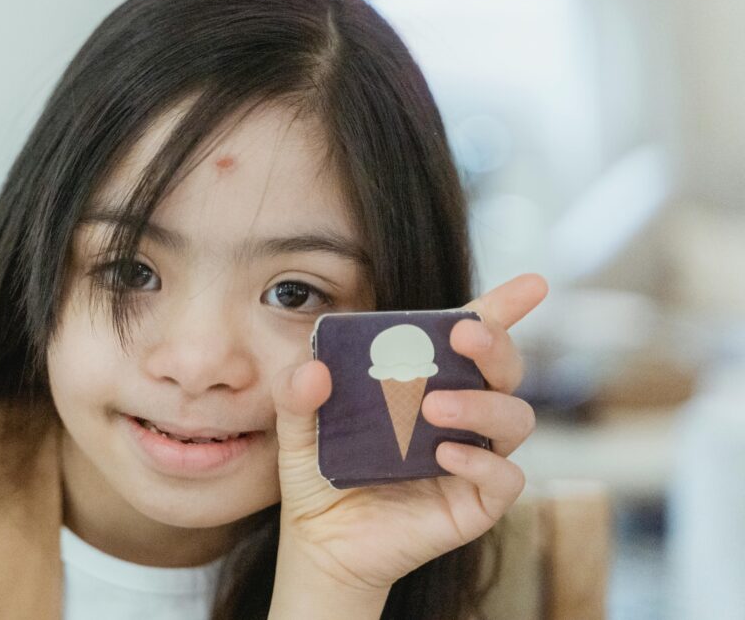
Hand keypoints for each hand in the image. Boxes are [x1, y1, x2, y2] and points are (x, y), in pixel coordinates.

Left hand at [271, 273, 546, 593]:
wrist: (319, 543)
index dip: (503, 307)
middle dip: (495, 344)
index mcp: (425, 380)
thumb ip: (296, 392)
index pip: (473, 337)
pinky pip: (506, 477)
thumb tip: (313, 368)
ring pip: (515, 418)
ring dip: (482, 403)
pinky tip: (444, 454)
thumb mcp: (297, 427)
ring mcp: (473, 456)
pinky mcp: (476, 502)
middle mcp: (460, 412)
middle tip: (464, 336)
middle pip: (506, 368)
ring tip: (434, 407)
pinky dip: (482, 461)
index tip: (532, 284)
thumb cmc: (318, 473)